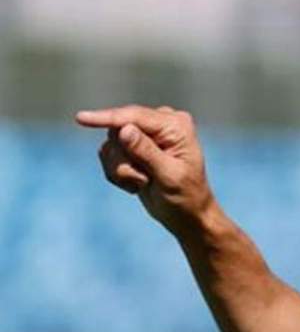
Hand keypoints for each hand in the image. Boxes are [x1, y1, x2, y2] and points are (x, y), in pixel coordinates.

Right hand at [76, 105, 215, 236]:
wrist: (186, 214)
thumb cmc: (185, 196)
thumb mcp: (168, 176)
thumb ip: (146, 152)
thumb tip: (125, 129)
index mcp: (176, 125)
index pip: (135, 116)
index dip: (107, 118)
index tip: (81, 118)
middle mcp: (161, 124)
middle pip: (118, 130)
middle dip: (123, 160)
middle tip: (142, 180)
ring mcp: (146, 134)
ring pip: (110, 145)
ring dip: (121, 170)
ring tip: (143, 183)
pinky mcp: (133, 147)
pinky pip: (108, 154)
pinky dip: (118, 174)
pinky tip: (138, 184)